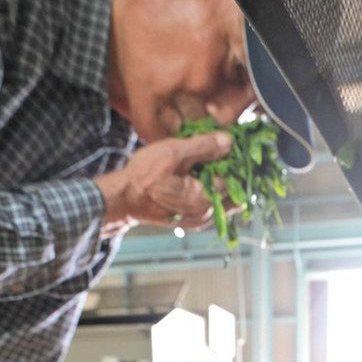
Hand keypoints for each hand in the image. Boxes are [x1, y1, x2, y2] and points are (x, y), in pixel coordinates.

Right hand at [94, 132, 232, 233]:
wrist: (124, 198)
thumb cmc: (144, 175)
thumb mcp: (173, 153)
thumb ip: (203, 147)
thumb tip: (229, 141)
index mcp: (206, 198)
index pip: (235, 179)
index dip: (237, 160)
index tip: (234, 145)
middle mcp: (207, 214)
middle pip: (233, 192)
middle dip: (234, 173)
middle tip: (228, 152)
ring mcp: (199, 220)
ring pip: (224, 201)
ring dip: (224, 182)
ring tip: (217, 162)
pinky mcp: (191, 220)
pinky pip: (212, 207)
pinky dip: (214, 192)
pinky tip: (206, 177)